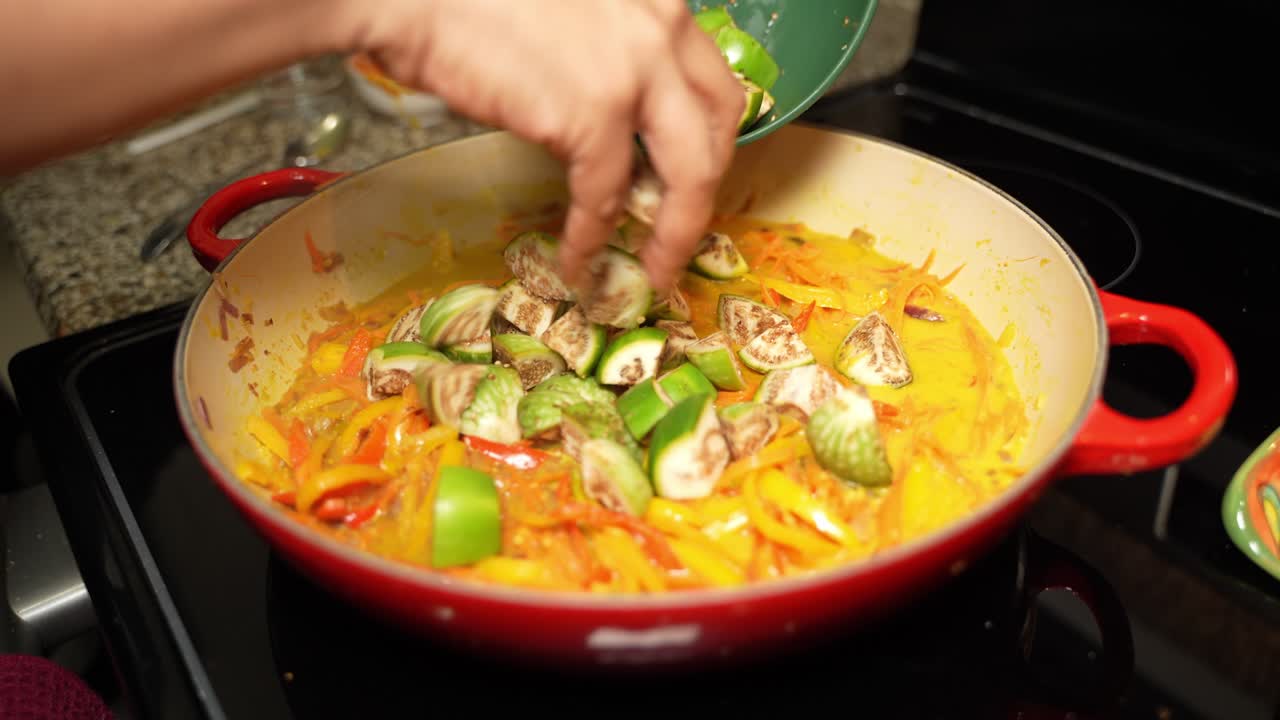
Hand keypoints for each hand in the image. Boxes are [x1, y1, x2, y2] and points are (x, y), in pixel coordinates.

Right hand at [359, 0, 743, 291]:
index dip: (711, 136)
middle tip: (681, 230)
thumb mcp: (571, 12)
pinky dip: (591, 238)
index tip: (692, 174)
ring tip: (651, 272)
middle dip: (705, 190)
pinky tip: (576, 261)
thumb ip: (606, 52)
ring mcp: (634, 71)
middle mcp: (661, 28)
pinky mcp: (593, 112)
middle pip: (719, 127)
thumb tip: (607, 117)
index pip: (714, 78)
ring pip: (688, 174)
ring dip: (673, 234)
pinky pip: (606, 196)